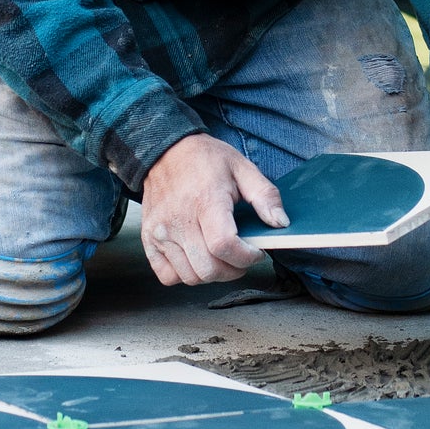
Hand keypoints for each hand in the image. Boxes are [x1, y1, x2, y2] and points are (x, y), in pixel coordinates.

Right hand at [141, 133, 289, 285]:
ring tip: (221, 257)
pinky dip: (185, 275)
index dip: (246, 257)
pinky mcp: (149, 239)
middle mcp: (179, 220)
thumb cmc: (205, 160)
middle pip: (208, 268)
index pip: (224, 246)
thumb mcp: (242, 168)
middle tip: (241, 257)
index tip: (256, 252)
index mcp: (205, 201)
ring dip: (212, 274)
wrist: (165, 151)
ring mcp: (160, 232)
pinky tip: (196, 258)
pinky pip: (167, 276)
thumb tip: (280, 223)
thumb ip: (266, 196)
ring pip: (190, 277)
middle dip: (233, 270)